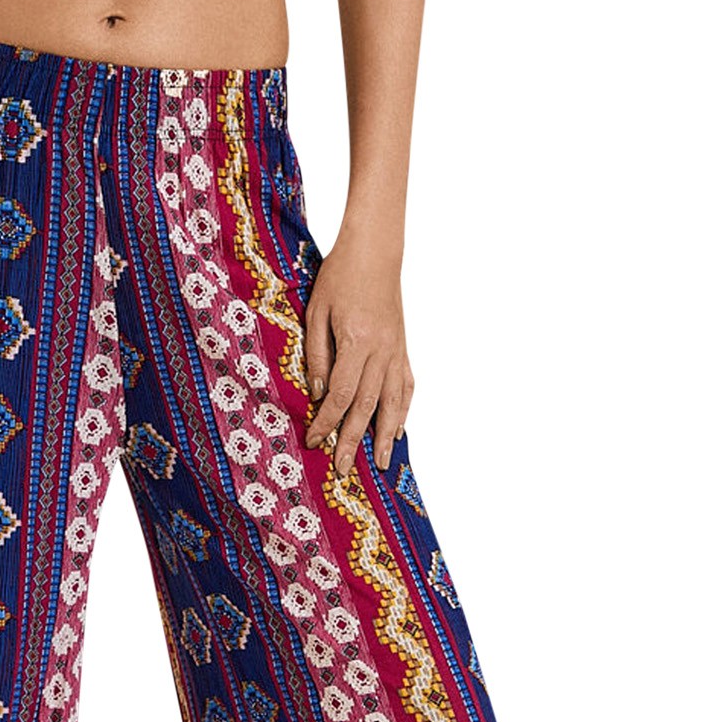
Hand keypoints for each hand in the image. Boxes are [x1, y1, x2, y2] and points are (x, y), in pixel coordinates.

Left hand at [302, 225, 414, 475]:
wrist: (375, 251)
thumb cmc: (340, 277)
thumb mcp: (316, 312)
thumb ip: (317, 354)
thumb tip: (317, 393)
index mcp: (357, 341)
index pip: (341, 393)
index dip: (327, 420)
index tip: (314, 440)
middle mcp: (382, 351)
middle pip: (367, 405)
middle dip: (354, 440)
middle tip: (345, 470)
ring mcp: (397, 351)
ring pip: (393, 401)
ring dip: (387, 435)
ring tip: (383, 463)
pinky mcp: (403, 348)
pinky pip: (406, 386)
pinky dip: (404, 410)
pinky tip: (399, 429)